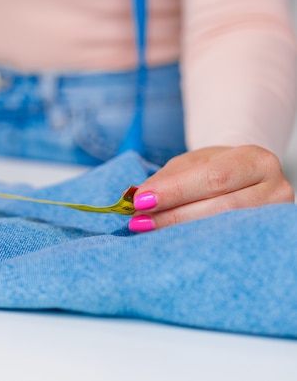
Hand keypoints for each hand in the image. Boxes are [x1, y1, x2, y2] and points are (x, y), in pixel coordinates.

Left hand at [128, 146, 294, 231]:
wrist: (246, 183)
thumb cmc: (215, 171)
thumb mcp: (191, 165)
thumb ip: (166, 179)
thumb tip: (136, 196)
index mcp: (256, 161)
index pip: (214, 178)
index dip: (176, 191)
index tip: (142, 200)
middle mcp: (275, 190)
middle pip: (219, 208)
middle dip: (173, 216)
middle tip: (138, 222)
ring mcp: (275, 221)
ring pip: (222, 233)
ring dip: (179, 234)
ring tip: (148, 233)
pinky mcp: (266, 243)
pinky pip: (226, 248)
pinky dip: (194, 247)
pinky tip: (171, 246)